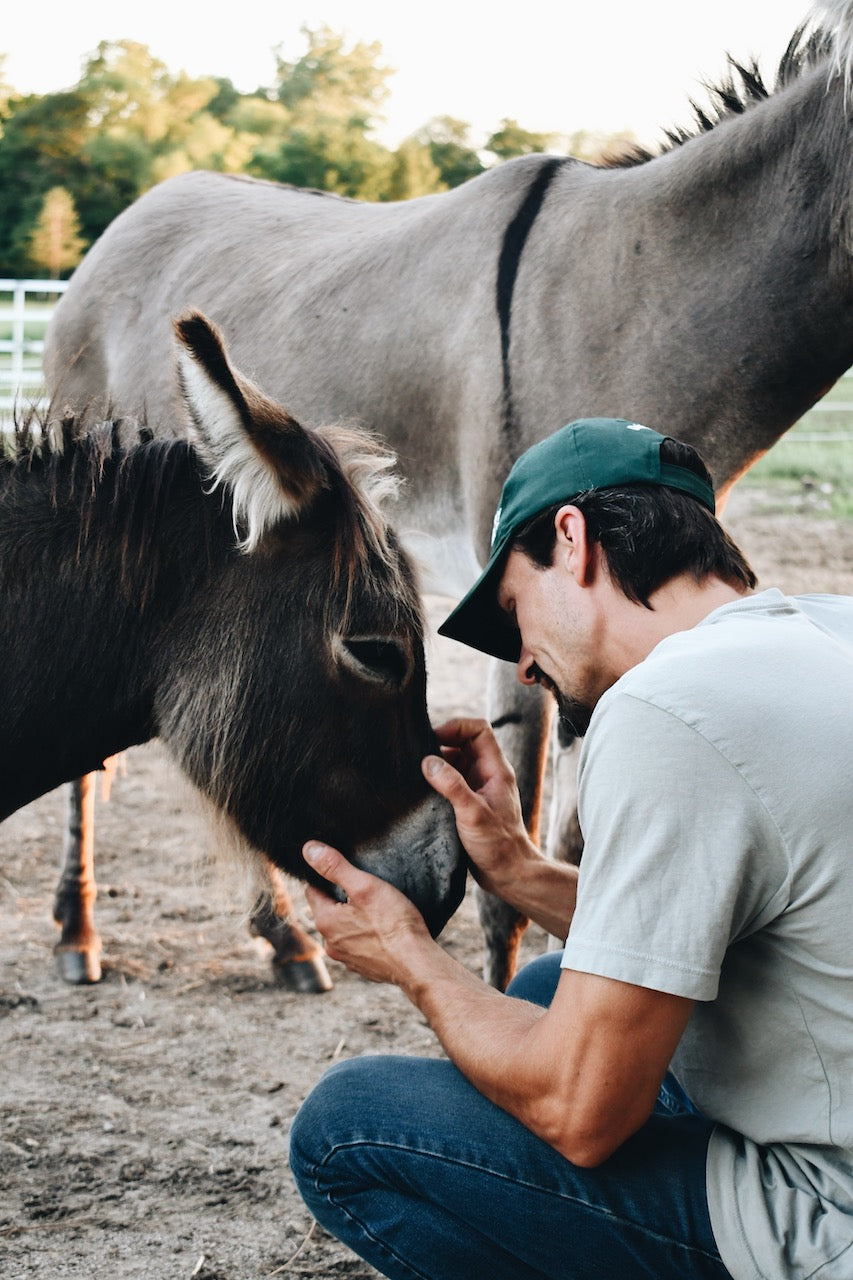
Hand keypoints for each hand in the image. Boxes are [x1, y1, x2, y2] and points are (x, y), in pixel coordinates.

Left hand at [303, 841, 433, 983]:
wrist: (416, 964)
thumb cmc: (393, 924)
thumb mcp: (365, 885)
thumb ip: (335, 867)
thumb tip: (308, 849)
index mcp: (326, 921)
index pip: (313, 890)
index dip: (327, 877)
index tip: (346, 872)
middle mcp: (330, 943)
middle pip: (328, 910)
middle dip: (341, 898)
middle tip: (364, 889)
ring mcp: (346, 958)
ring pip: (343, 929)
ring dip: (353, 918)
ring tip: (376, 909)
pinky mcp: (363, 967)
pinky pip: (358, 945)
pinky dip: (366, 936)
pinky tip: (383, 931)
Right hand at [422, 718, 539, 898]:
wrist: (508, 873)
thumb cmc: (497, 845)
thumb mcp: (473, 813)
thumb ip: (452, 785)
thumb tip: (428, 761)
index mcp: (496, 770)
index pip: (479, 730)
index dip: (456, 727)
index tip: (432, 738)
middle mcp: (488, 774)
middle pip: (464, 743)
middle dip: (441, 743)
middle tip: (418, 755)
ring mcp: (478, 788)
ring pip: (455, 762)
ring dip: (437, 763)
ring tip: (416, 773)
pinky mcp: (468, 802)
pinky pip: (450, 781)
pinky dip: (436, 780)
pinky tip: (422, 791)